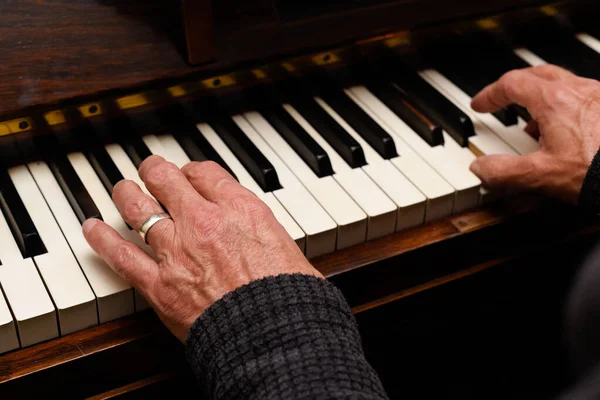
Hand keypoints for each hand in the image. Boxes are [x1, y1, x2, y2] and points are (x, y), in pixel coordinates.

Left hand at [82, 156, 321, 341]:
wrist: (274, 333)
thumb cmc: (287, 295)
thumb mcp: (286, 244)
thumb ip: (259, 228)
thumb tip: (252, 227)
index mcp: (239, 209)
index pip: (204, 172)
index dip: (193, 171)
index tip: (190, 177)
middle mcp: (203, 221)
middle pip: (166, 179)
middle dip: (156, 171)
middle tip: (152, 171)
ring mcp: (176, 251)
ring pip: (138, 208)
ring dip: (127, 194)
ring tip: (122, 189)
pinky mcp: (159, 285)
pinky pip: (121, 255)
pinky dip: (102, 239)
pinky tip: (92, 228)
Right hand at [470, 64, 599, 203]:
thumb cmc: (597, 172)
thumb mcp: (540, 175)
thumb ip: (503, 171)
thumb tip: (480, 168)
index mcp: (554, 101)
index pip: (512, 84)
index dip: (491, 94)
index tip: (480, 105)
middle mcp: (579, 91)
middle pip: (539, 74)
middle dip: (517, 86)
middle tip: (504, 99)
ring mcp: (599, 97)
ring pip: (564, 85)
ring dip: (542, 98)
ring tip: (534, 123)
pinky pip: (584, 98)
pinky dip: (565, 108)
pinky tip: (566, 133)